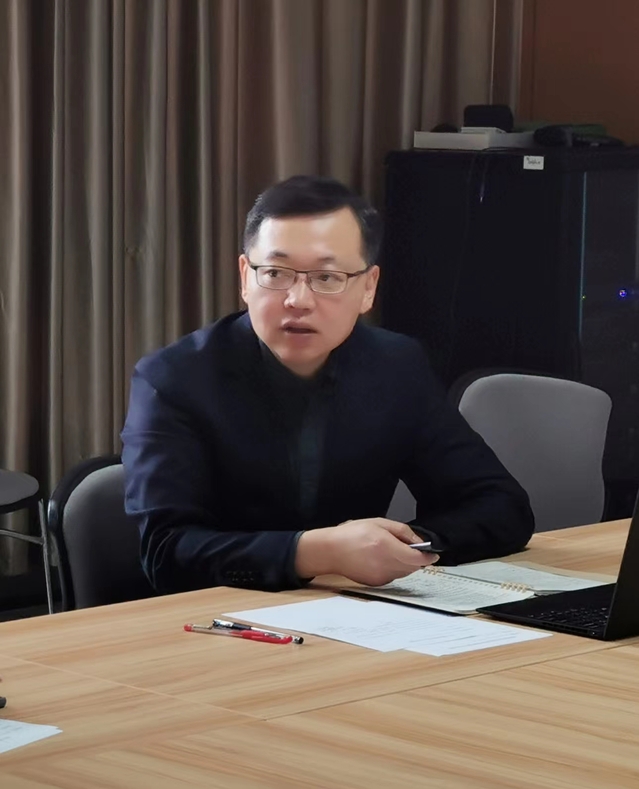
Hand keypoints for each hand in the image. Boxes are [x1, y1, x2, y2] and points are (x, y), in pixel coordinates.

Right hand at [295, 517, 437, 585]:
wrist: (329, 551)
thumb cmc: (350, 534)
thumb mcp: (378, 523)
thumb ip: (402, 531)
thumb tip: (419, 542)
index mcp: (386, 547)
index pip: (417, 559)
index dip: (429, 557)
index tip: (434, 553)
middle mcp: (385, 565)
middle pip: (413, 567)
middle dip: (415, 558)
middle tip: (409, 547)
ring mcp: (380, 577)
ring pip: (404, 572)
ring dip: (405, 563)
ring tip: (390, 551)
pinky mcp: (376, 583)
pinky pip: (393, 576)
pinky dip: (394, 568)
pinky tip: (381, 559)